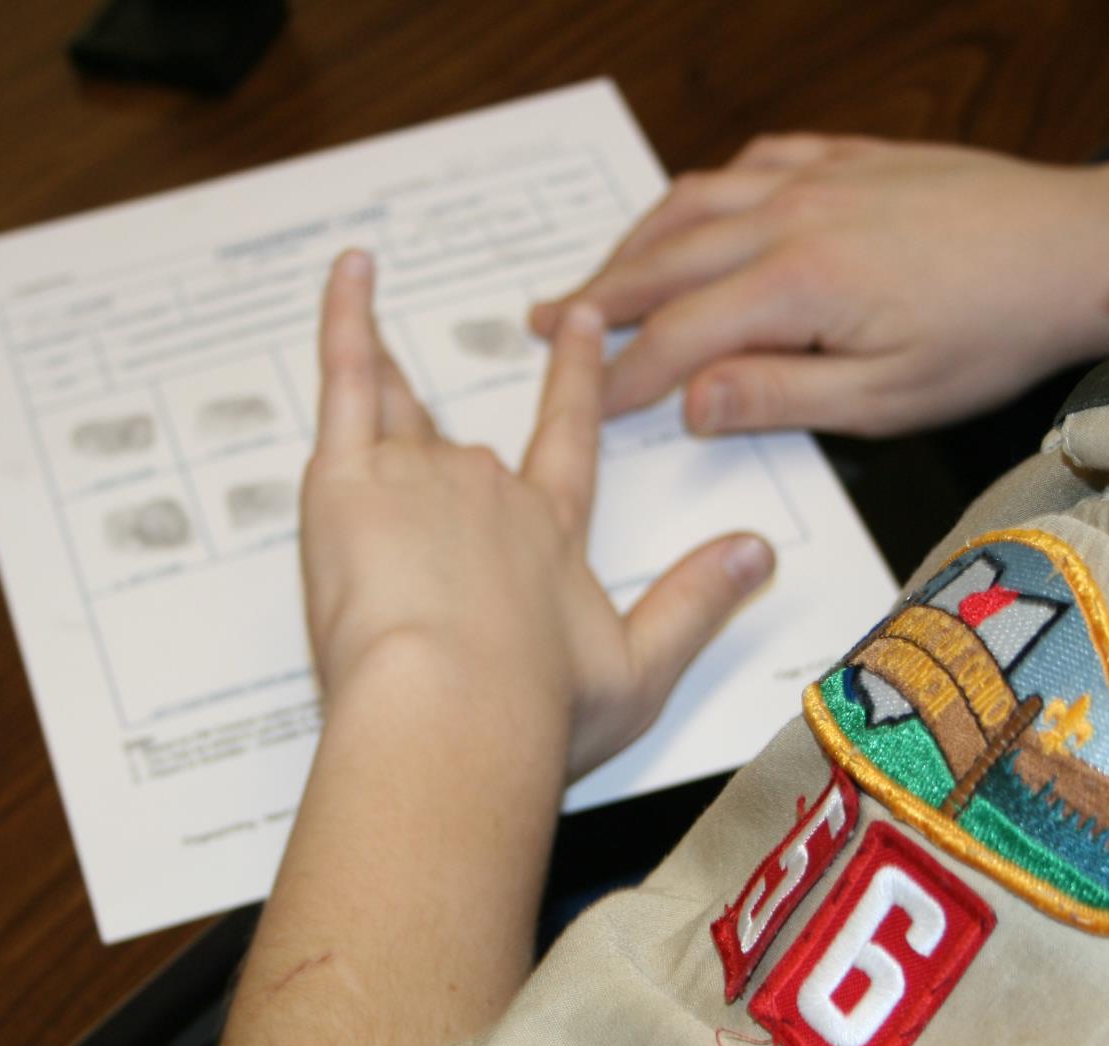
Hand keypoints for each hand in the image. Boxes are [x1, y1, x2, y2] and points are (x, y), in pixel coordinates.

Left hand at [303, 251, 775, 779]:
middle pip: (469, 443)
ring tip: (380, 347)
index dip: (576, 379)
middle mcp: (489, 490)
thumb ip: (696, 604)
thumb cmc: (535, 713)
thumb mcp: (641, 671)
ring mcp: (419, 476)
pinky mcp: (349, 479)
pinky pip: (348, 376)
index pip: (569, 440)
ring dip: (390, 380)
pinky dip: (348, 316)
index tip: (582, 322)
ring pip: (400, 411)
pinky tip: (352, 268)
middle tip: (429, 405)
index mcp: (550, 533)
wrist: (454, 714)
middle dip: (449, 432)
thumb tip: (760, 554)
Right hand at [530, 137, 1108, 436]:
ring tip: (599, 275)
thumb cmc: (996, 333)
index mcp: (798, 285)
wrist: (1081, 250)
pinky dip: (702, 192)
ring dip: (636, 241)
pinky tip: (693, 210)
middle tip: (548, 324)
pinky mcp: (848, 157)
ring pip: (694, 203)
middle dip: (601, 299)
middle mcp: (792, 216)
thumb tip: (690, 403)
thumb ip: (781, 399)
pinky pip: (748, 165)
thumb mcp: (889, 399)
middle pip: (666, 260)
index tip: (587, 401)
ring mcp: (818, 176)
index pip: (678, 336)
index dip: (624, 375)